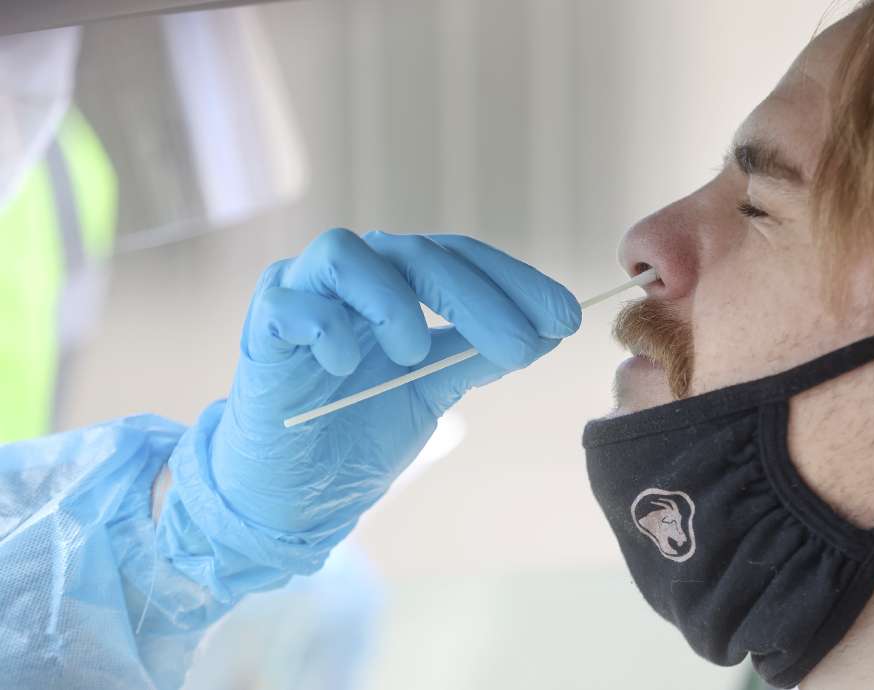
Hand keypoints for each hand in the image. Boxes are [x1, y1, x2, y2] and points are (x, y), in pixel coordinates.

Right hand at [208, 229, 580, 538]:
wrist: (292, 494)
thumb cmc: (357, 432)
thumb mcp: (432, 390)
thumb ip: (478, 354)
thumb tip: (547, 331)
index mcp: (395, 283)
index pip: (460, 259)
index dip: (515, 281)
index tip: (566, 318)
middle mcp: (351, 277)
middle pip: (418, 255)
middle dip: (481, 299)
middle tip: (525, 347)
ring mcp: (301, 295)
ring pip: (347, 254)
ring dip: (395, 302)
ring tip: (413, 355)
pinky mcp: (262, 329)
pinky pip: (291, 303)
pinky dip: (327, 327)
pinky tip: (348, 364)